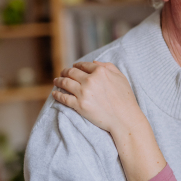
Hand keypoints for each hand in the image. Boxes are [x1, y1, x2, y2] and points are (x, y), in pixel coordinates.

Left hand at [52, 61, 165, 180]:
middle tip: (62, 74)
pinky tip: (54, 93)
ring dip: (58, 81)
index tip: (73, 67)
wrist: (124, 118)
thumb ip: (108, 66)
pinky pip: (63, 97)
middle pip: (71, 72)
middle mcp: (90, 80)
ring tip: (56, 81)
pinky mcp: (79, 105)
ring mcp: (83, 93)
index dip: (76, 66)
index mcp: (100, 72)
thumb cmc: (125, 98)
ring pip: (65, 83)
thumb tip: (94, 62)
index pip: (83, 65)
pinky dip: (57, 95)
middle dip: (65, 72)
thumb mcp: (120, 77)